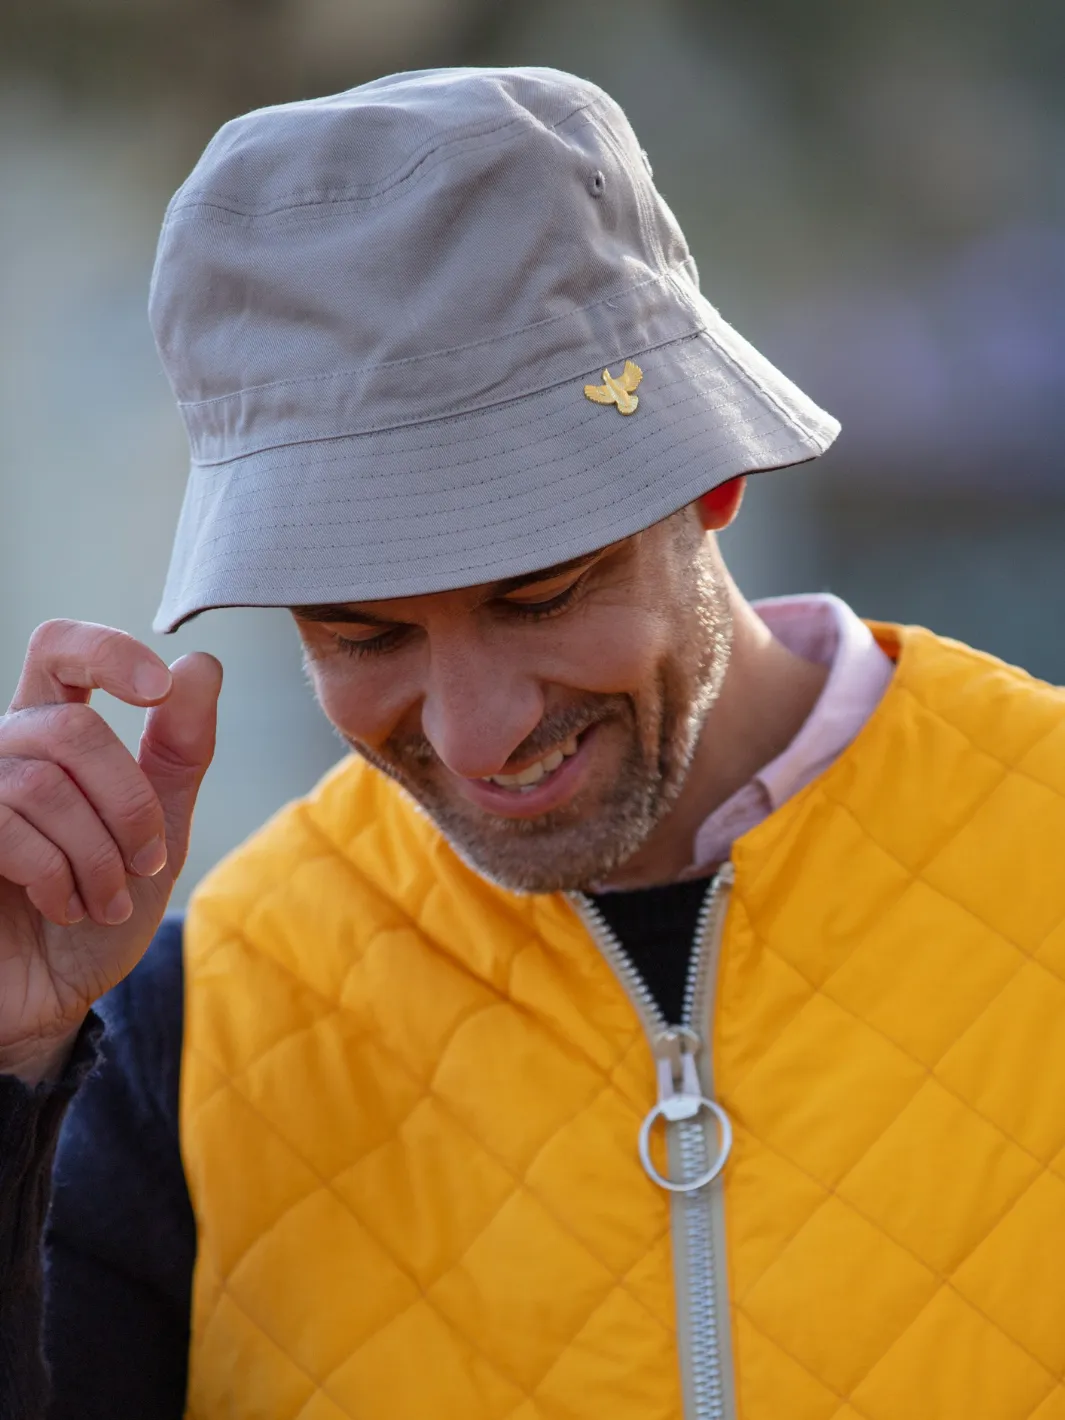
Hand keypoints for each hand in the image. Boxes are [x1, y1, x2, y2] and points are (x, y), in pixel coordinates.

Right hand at [0, 620, 221, 1083]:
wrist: (51, 998)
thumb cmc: (100, 910)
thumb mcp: (161, 827)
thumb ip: (180, 750)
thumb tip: (201, 663)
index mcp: (52, 735)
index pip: (60, 648)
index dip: (107, 650)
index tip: (158, 688)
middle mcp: (1, 751)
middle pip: (71, 732)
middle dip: (128, 805)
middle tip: (148, 861)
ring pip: (45, 785)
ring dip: (98, 855)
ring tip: (105, 899)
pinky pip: (8, 828)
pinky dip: (56, 878)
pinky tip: (66, 908)